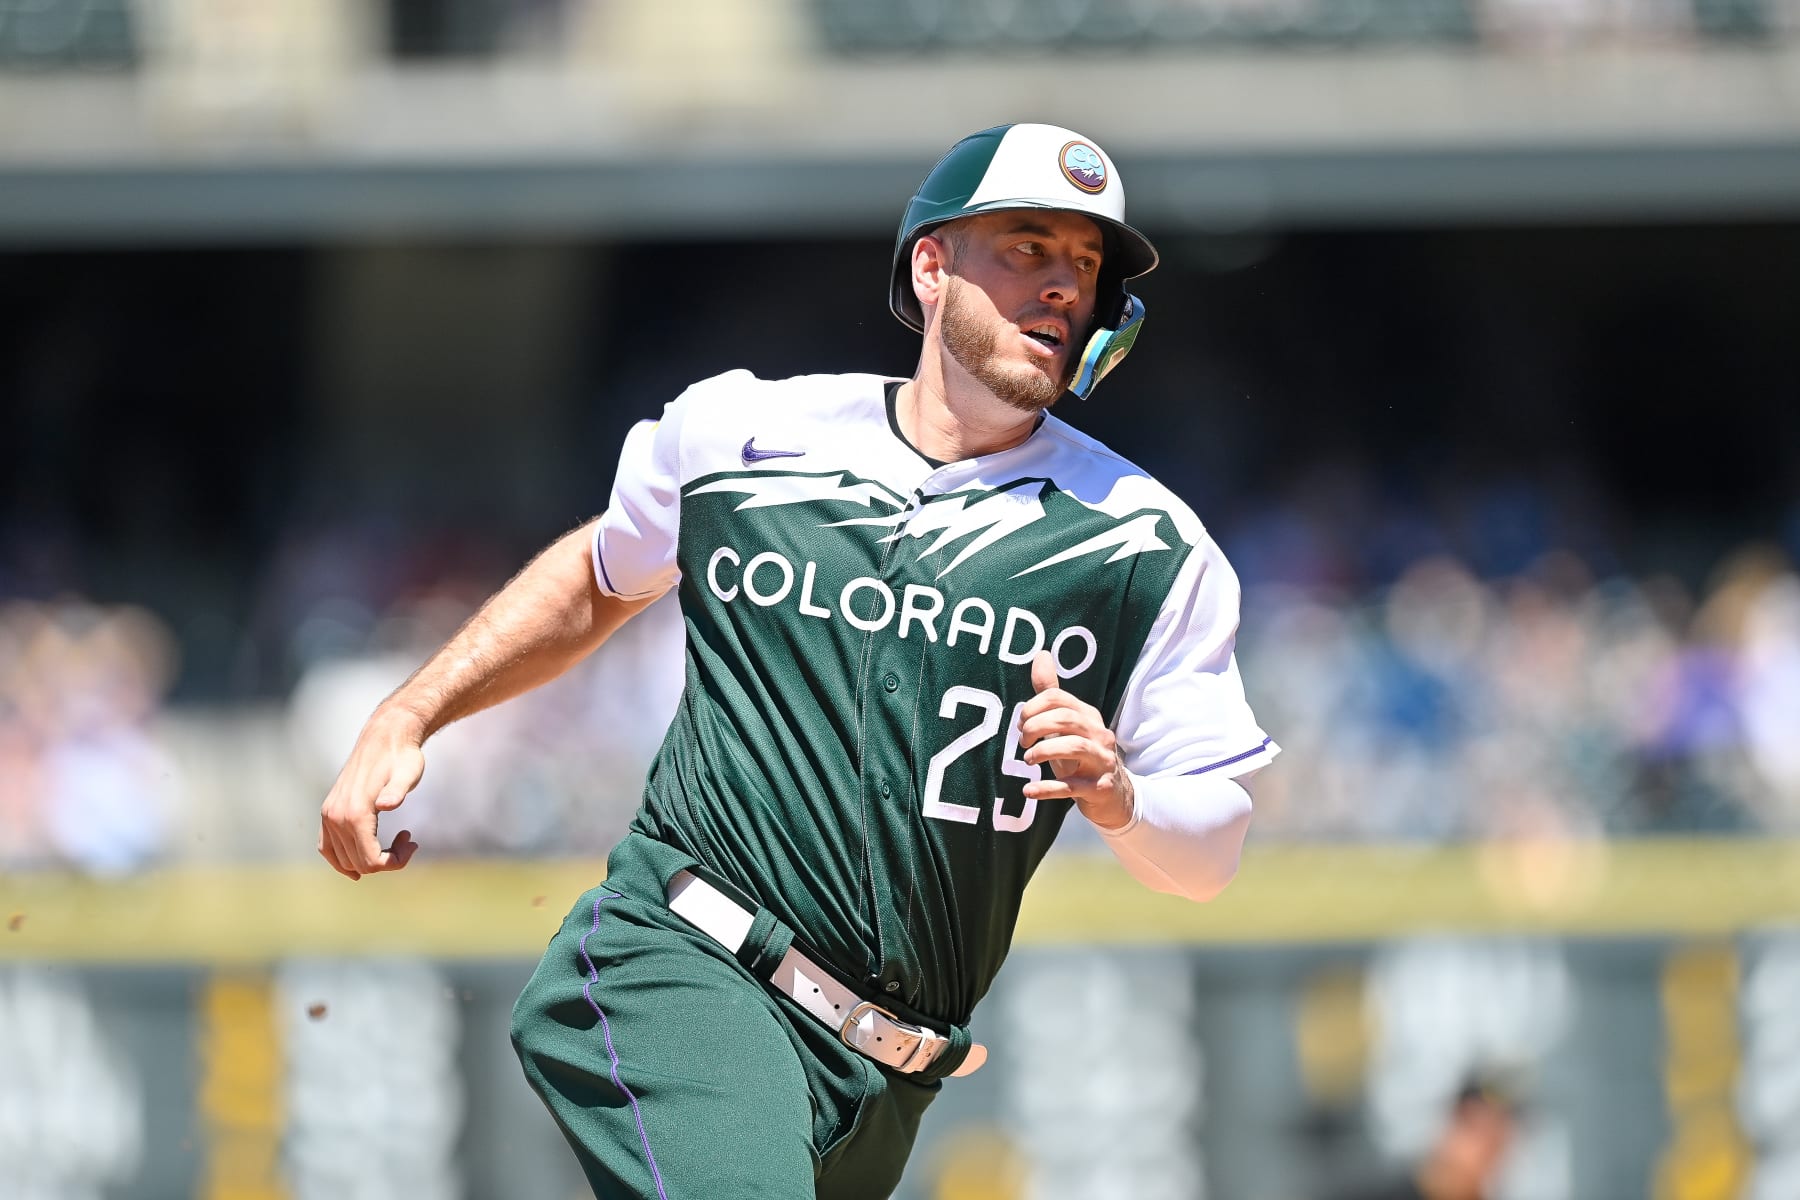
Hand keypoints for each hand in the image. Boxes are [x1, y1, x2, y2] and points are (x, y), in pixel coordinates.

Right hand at [318, 708, 424, 879]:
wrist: (385, 737)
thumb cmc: (402, 757)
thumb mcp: (408, 773)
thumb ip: (398, 790)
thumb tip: (387, 804)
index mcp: (355, 813)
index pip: (371, 861)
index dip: (395, 862)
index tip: (413, 843)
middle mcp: (335, 817)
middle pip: (359, 864)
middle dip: (387, 860)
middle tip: (409, 839)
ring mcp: (328, 815)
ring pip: (343, 860)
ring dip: (370, 858)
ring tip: (397, 840)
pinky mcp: (327, 812)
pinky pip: (327, 847)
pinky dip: (342, 860)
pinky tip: (359, 862)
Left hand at [1018, 650, 1134, 830]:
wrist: (1115, 795)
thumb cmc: (1083, 756)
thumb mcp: (1068, 725)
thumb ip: (1052, 694)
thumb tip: (1041, 655)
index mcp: (1089, 717)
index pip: (1059, 699)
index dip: (1033, 707)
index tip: (1020, 722)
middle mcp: (1100, 735)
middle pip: (1067, 719)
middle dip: (1037, 726)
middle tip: (1022, 741)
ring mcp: (1102, 761)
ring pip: (1075, 747)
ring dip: (1044, 751)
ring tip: (1027, 759)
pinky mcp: (1099, 788)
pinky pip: (1072, 786)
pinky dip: (1047, 788)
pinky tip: (1029, 789)